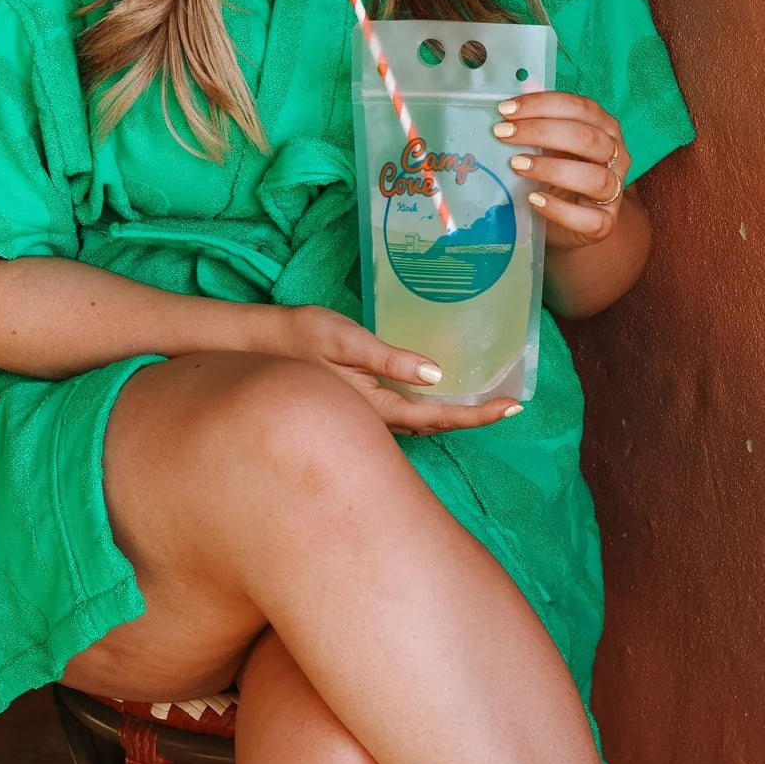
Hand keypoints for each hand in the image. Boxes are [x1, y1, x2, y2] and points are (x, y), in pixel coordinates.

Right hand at [260, 304, 522, 435]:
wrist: (252, 352)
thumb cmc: (297, 339)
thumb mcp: (344, 341)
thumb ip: (388, 359)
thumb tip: (436, 375)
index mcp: (377, 406)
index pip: (439, 417)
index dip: (478, 415)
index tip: (513, 407)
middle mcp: (377, 419)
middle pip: (436, 424)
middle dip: (474, 417)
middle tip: (511, 404)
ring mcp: (367, 415)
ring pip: (420, 422)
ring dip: (453, 413)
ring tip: (487, 398)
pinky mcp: (358, 405)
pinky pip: (402, 415)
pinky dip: (428, 406)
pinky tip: (439, 390)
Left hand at [492, 91, 628, 253]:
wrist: (576, 220)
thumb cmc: (560, 172)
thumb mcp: (551, 142)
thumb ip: (542, 116)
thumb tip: (524, 82)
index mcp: (605, 127)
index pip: (580, 107)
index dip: (542, 105)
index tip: (506, 110)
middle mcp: (616, 155)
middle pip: (587, 138)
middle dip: (542, 132)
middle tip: (504, 134)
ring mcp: (614, 191)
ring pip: (594, 177)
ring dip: (552, 168)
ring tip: (516, 164)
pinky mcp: (605, 222)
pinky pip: (589, 218)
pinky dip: (559, 208)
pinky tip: (534, 199)